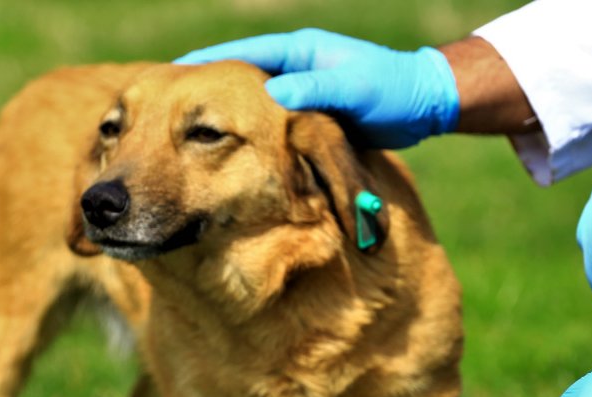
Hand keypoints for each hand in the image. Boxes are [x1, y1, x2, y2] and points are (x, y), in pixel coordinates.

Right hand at [175, 28, 458, 148]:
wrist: (424, 105)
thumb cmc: (391, 91)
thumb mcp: (353, 88)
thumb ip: (314, 90)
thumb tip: (271, 94)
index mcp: (299, 52)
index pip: (243, 54)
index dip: (207, 64)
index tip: (174, 72)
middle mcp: (295, 69)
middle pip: (239, 77)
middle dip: (206, 89)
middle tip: (167, 104)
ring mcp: (301, 92)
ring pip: (252, 103)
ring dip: (224, 115)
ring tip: (187, 130)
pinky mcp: (310, 117)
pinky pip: (271, 124)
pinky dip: (250, 134)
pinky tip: (229, 150)